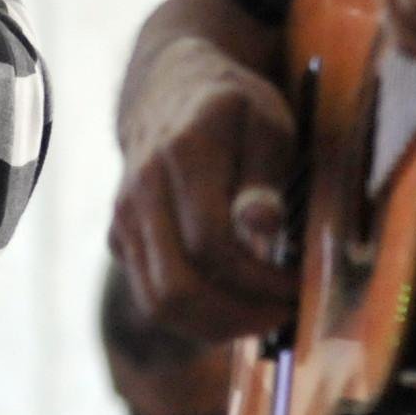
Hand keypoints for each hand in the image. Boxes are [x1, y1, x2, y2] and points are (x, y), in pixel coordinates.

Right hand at [110, 33, 298, 339]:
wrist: (169, 88)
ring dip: (214, 326)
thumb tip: (262, 224)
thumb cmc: (233, 108)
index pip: (212, 244)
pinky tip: (232, 302)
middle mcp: (141, 189)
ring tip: (260, 318)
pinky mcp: (118, 238)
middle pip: (177, 287)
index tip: (298, 287)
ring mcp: (122, 216)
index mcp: (182, 153)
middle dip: (237, 316)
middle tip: (281, 314)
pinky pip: (150, 297)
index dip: (259, 279)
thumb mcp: (266, 123)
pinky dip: (192, 316)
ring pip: (158, 304)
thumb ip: (264, 175)